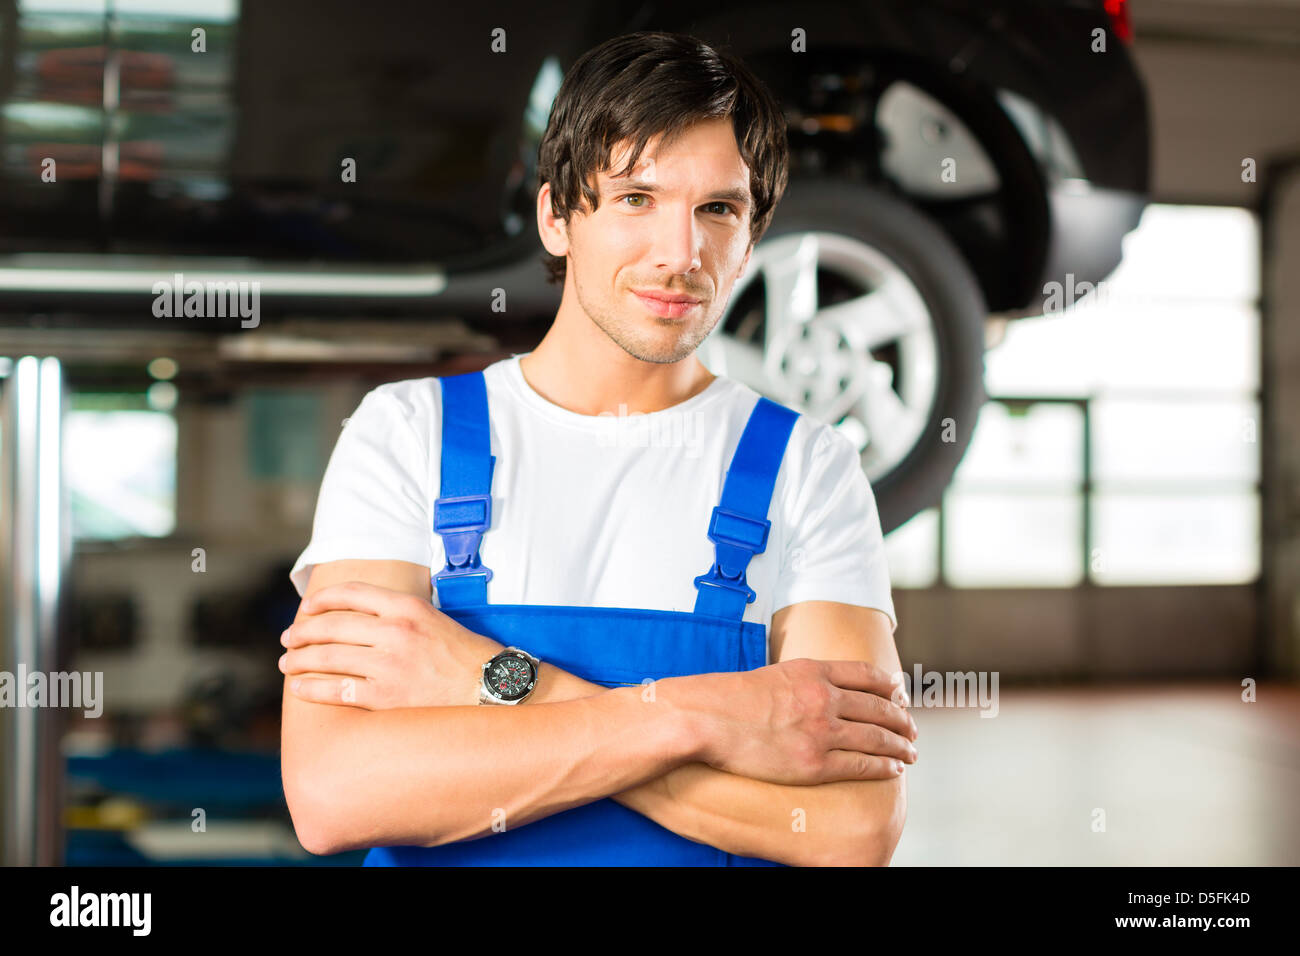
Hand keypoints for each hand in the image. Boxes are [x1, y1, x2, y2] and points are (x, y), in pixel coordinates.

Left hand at [279, 581, 502, 708]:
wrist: (494, 689)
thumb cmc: (467, 656)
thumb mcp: (436, 619)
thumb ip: (400, 615)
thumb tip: (361, 618)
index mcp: (408, 607)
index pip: (352, 593)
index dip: (322, 600)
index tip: (307, 608)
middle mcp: (395, 632)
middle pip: (332, 626)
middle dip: (303, 632)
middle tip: (289, 638)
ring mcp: (389, 665)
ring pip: (328, 657)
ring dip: (300, 660)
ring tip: (288, 663)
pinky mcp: (387, 697)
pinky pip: (337, 691)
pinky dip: (312, 688)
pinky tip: (300, 688)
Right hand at [674, 658, 918, 785]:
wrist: (707, 718)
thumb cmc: (729, 699)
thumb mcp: (772, 674)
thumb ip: (799, 680)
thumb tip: (812, 688)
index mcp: (813, 671)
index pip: (866, 675)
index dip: (889, 686)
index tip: (900, 694)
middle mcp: (824, 698)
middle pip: (879, 707)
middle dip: (902, 719)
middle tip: (913, 728)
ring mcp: (821, 731)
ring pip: (877, 738)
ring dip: (900, 746)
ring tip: (911, 751)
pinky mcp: (814, 763)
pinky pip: (861, 766)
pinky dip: (883, 767)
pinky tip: (894, 769)